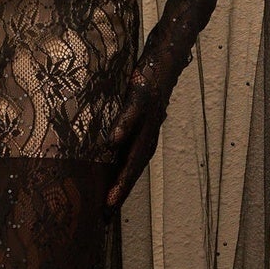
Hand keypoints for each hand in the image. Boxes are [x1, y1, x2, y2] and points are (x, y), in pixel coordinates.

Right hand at [105, 65, 171, 209]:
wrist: (168, 54)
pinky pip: (134, 113)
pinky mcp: (144, 94)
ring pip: (137, 148)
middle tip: (107, 214)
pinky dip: (125, 127)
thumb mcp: (132, 108)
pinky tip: (113, 140)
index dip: (121, 190)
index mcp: (145, 135)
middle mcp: (149, 130)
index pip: (132, 169)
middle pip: (136, 167)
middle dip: (122, 191)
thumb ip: (121, 126)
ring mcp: (149, 114)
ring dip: (125, 173)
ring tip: (112, 194)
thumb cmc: (145, 83)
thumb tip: (102, 141)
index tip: (106, 214)